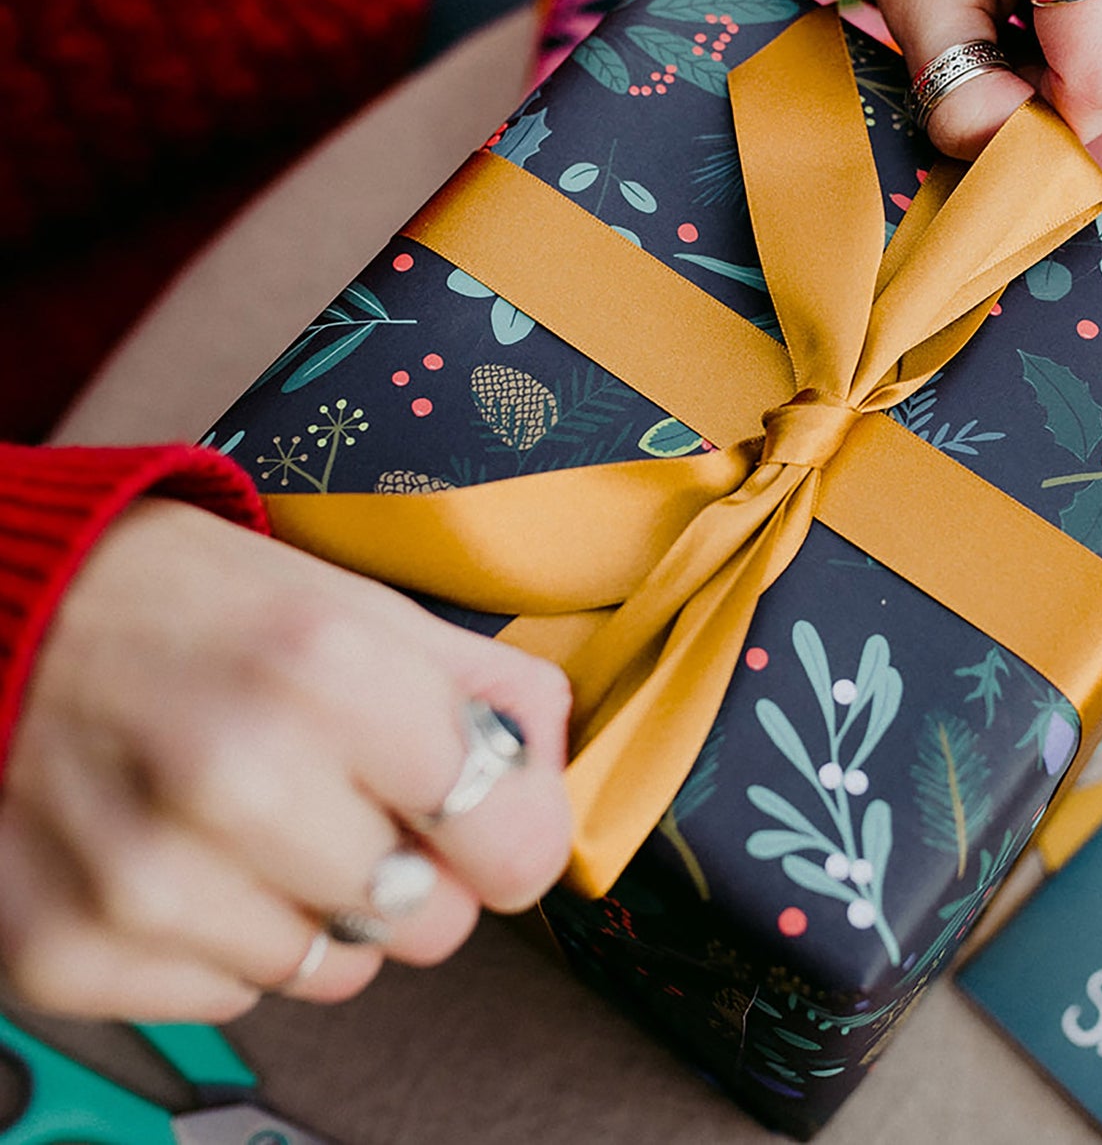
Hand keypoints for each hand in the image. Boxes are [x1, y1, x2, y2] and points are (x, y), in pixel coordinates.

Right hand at [0, 499, 571, 1020]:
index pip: (513, 847)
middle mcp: (237, 781)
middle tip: (348, 795)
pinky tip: (186, 850)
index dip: (507, 827)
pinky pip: (231, 995)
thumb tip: (551, 781)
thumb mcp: (369, 605)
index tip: (477, 806)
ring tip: (256, 814)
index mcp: (332, 672)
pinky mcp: (66, 951)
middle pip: (434, 924)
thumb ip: (493, 689)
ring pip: (334, 969)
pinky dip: (227, 936)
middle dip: (414, 865)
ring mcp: (143, 881)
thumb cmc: (208, 604)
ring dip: (317, 903)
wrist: (15, 608)